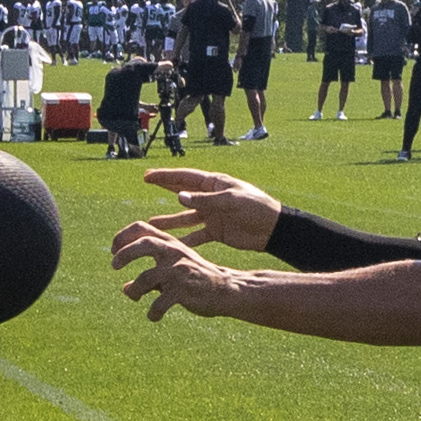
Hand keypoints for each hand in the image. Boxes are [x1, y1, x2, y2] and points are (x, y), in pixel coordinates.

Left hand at [111, 217, 254, 324]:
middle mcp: (174, 253)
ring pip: (145, 278)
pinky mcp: (183, 290)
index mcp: (170, 244)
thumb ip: (150, 277)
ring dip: (134, 290)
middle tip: (113, 265)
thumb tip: (125, 289)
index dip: (122, 236)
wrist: (226, 290)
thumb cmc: (197, 279)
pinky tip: (154, 317)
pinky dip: (152, 313)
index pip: (141, 228)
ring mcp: (179, 271)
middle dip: (124, 254)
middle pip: (143, 244)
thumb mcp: (173, 270)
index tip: (113, 250)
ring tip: (134, 296)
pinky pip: (158, 303)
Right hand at [135, 166, 282, 251]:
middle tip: (147, 184)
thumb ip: (205, 200)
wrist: (273, 229)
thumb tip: (179, 197)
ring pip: (185, 218)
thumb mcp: (231, 201)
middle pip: (183, 192)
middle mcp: (211, 198)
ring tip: (151, 224)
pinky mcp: (216, 231)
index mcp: (215, 184)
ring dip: (169, 221)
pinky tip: (170, 245)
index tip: (148, 176)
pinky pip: (195, 235)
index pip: (186, 178)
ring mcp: (212, 215)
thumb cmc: (256, 207)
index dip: (166, 177)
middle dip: (165, 188)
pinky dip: (183, 240)